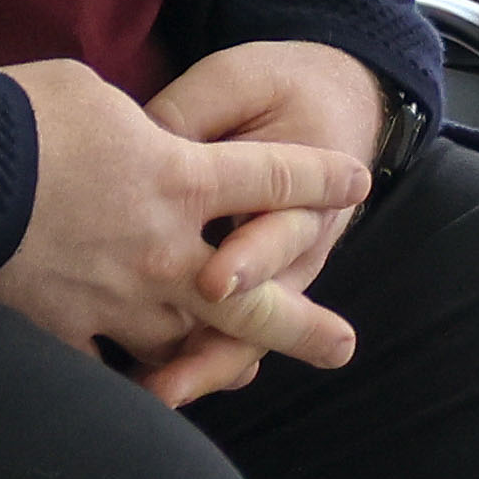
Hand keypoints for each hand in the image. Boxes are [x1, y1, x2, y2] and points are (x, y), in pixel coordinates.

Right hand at [0, 54, 369, 407]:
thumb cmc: (21, 117)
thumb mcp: (94, 95)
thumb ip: (135, 128)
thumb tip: (137, 140)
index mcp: (179, 177)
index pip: (272, 178)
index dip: (321, 178)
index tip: (355, 182)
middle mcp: (164, 249)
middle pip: (252, 298)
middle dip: (302, 324)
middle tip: (341, 346)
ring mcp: (116, 299)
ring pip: (186, 346)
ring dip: (215, 358)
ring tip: (241, 370)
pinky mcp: (64, 332)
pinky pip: (108, 373)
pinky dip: (126, 382)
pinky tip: (140, 396)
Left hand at [140, 43, 384, 402]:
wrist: (341, 103)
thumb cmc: (282, 88)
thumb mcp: (240, 80)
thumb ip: (193, 115)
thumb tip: (136, 148)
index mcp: (308, 188)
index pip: (277, 229)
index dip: (248, 258)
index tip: (213, 279)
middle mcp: (300, 244)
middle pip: (265, 311)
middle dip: (217, 347)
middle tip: (171, 378)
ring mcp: (280, 276)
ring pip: (246, 336)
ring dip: (202, 369)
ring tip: (155, 397)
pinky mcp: (258, 288)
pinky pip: (231, 335)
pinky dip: (194, 362)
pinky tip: (144, 387)